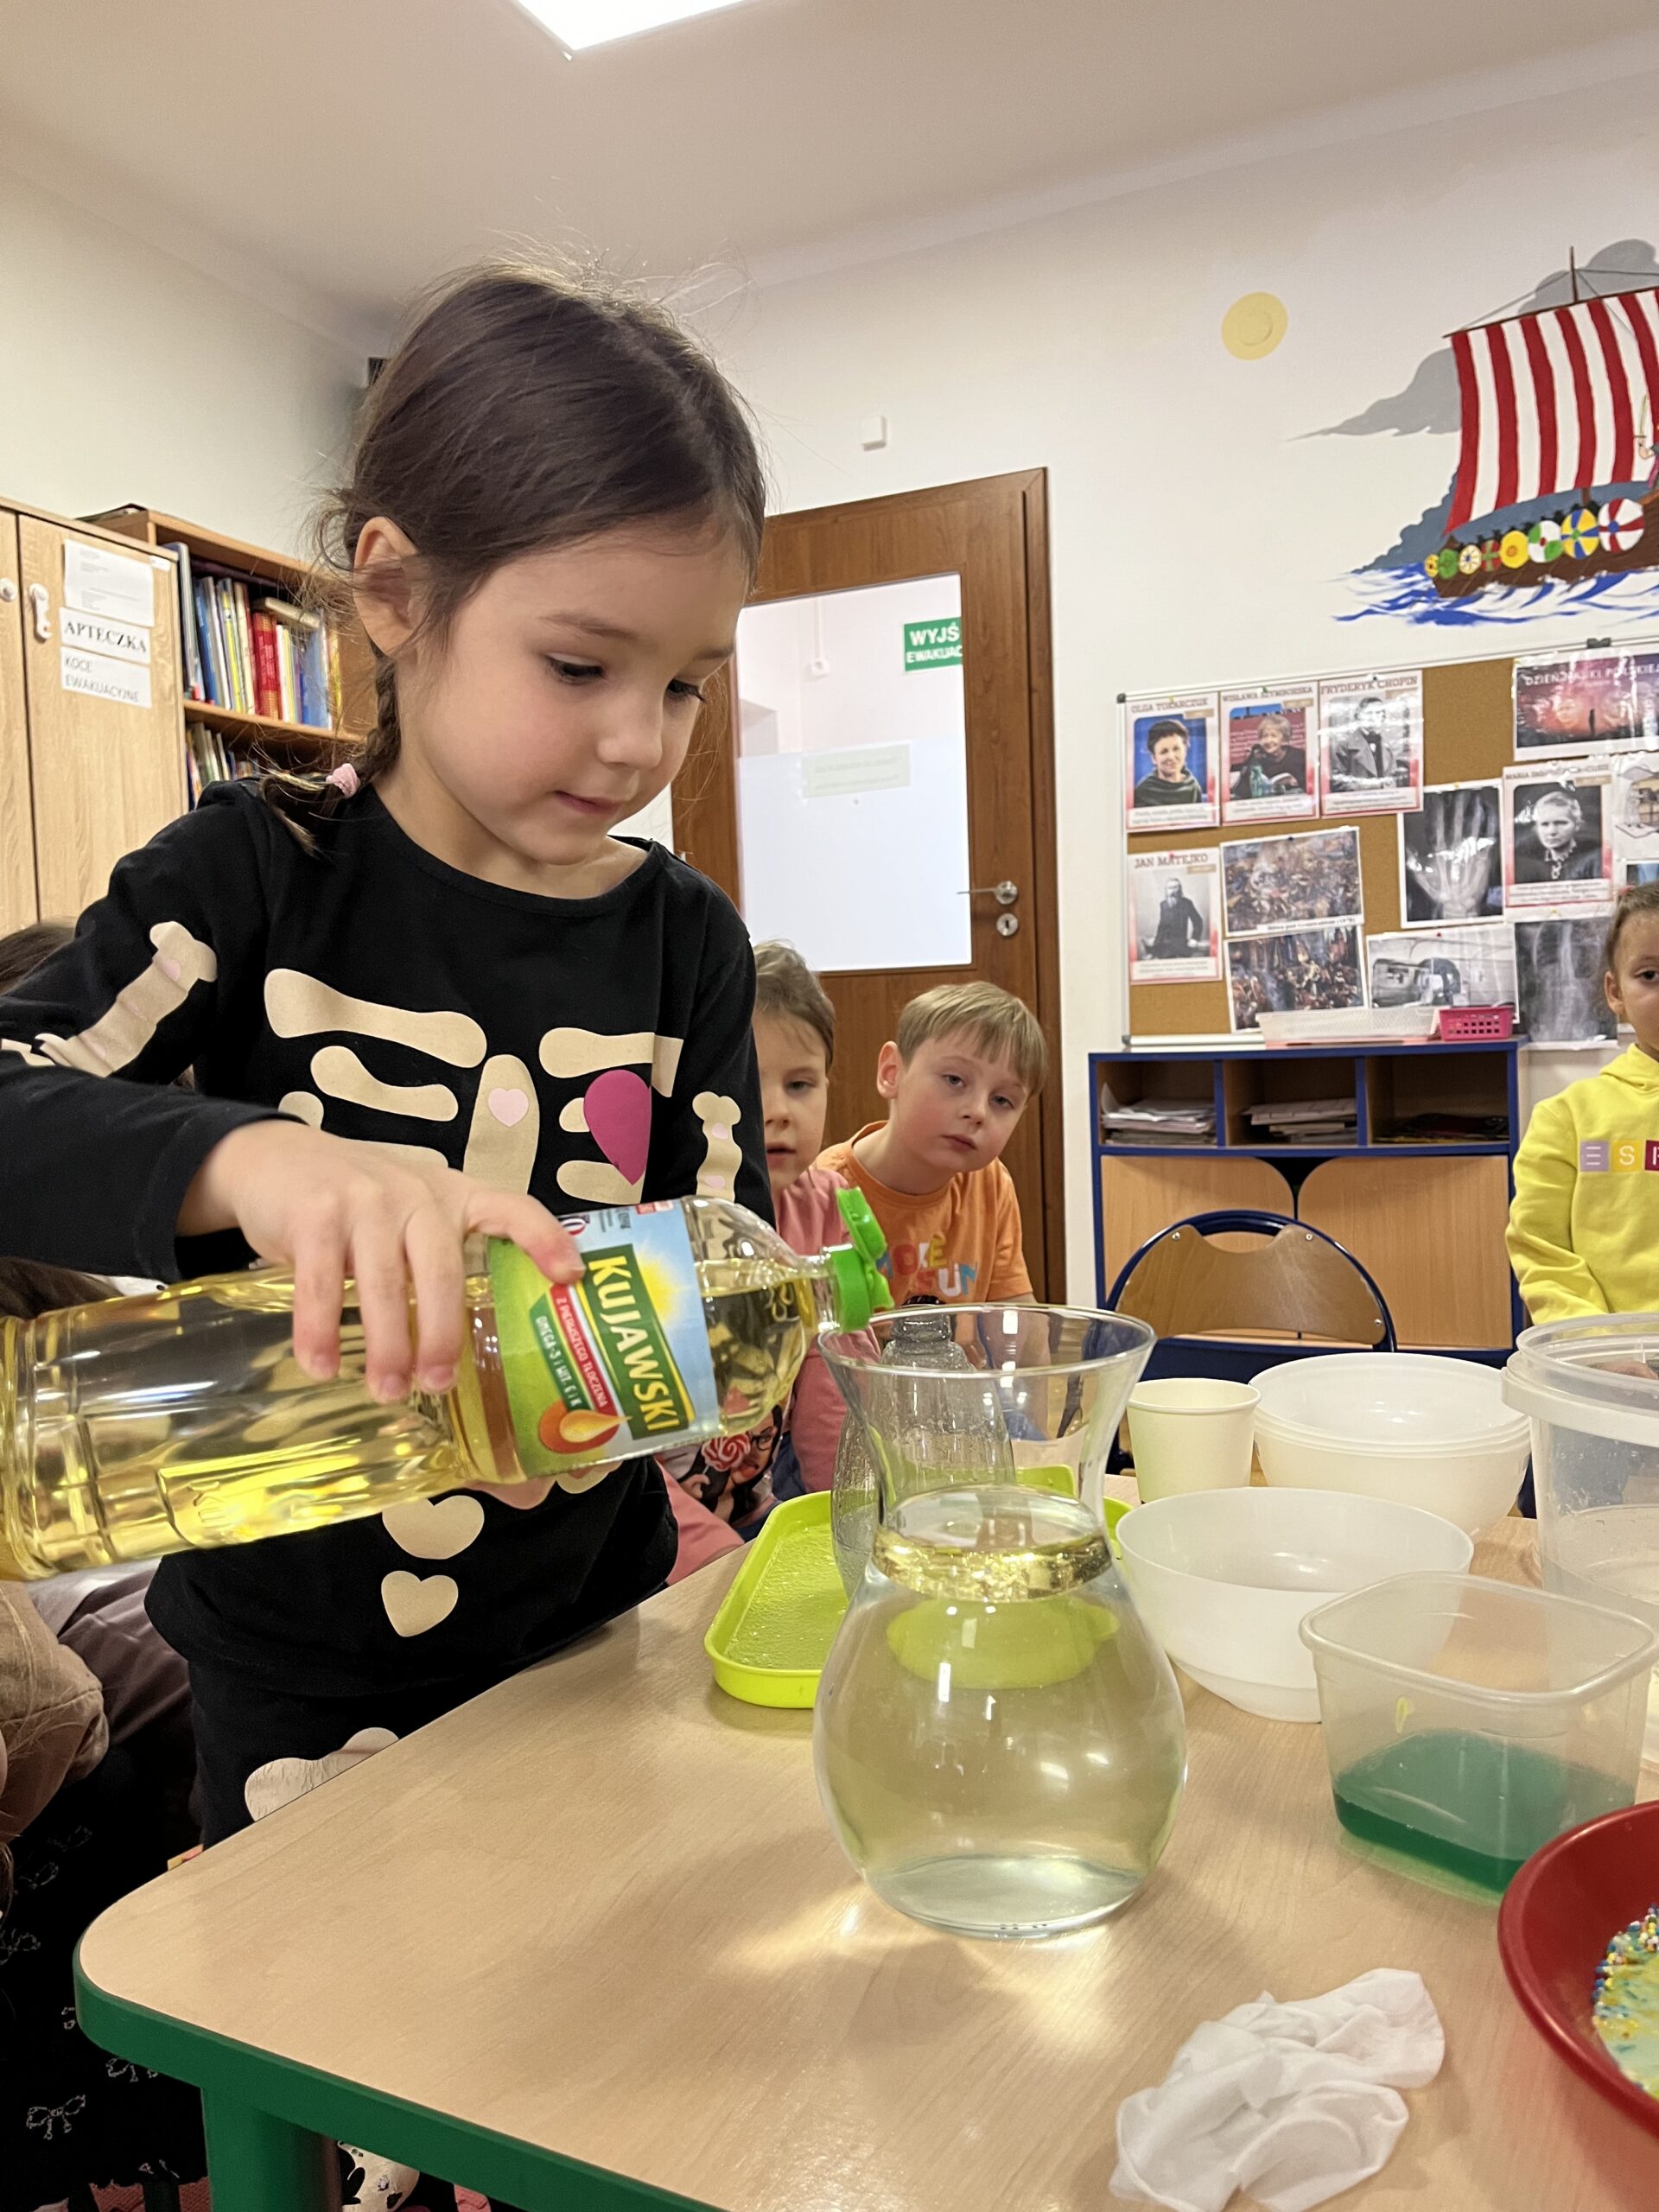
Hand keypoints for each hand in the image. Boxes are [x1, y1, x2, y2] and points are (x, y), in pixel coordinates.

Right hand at [180, 1121, 580, 1401]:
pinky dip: (320, 1330)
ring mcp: (364, 1200)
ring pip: (384, 1283)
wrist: (271, 1161)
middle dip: (443, 1334)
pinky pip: (322, 1283)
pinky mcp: (314, 1212)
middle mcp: (416, 1194)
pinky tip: (321, 1366)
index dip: (544, 1238)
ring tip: (387, 1391)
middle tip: (439, 1384)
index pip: (511, 1207)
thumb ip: (438, 1255)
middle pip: (441, 1271)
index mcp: (452, 1195)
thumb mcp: (410, 1212)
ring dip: (386, 1345)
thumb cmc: (356, 1203)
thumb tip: (465, 1348)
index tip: (569, 1277)